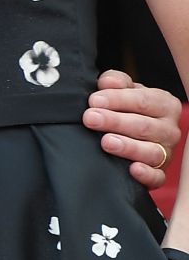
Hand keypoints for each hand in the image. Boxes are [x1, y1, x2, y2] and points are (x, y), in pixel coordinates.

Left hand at [86, 69, 183, 188]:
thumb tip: (106, 82)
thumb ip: (116, 82)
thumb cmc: (127, 108)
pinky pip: (157, 177)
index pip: (144, 101)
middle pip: (144, 126)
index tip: (93, 100)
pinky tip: (132, 169)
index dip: (118, 100)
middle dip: (115, 122)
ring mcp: (166, 153)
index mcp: (164, 105)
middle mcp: (169, 129)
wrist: (130, 132)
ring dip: (128, 147)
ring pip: (151, 152)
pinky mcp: (159, 173)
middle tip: (90, 118)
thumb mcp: (123, 91)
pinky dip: (146, 175)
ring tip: (106, 142)